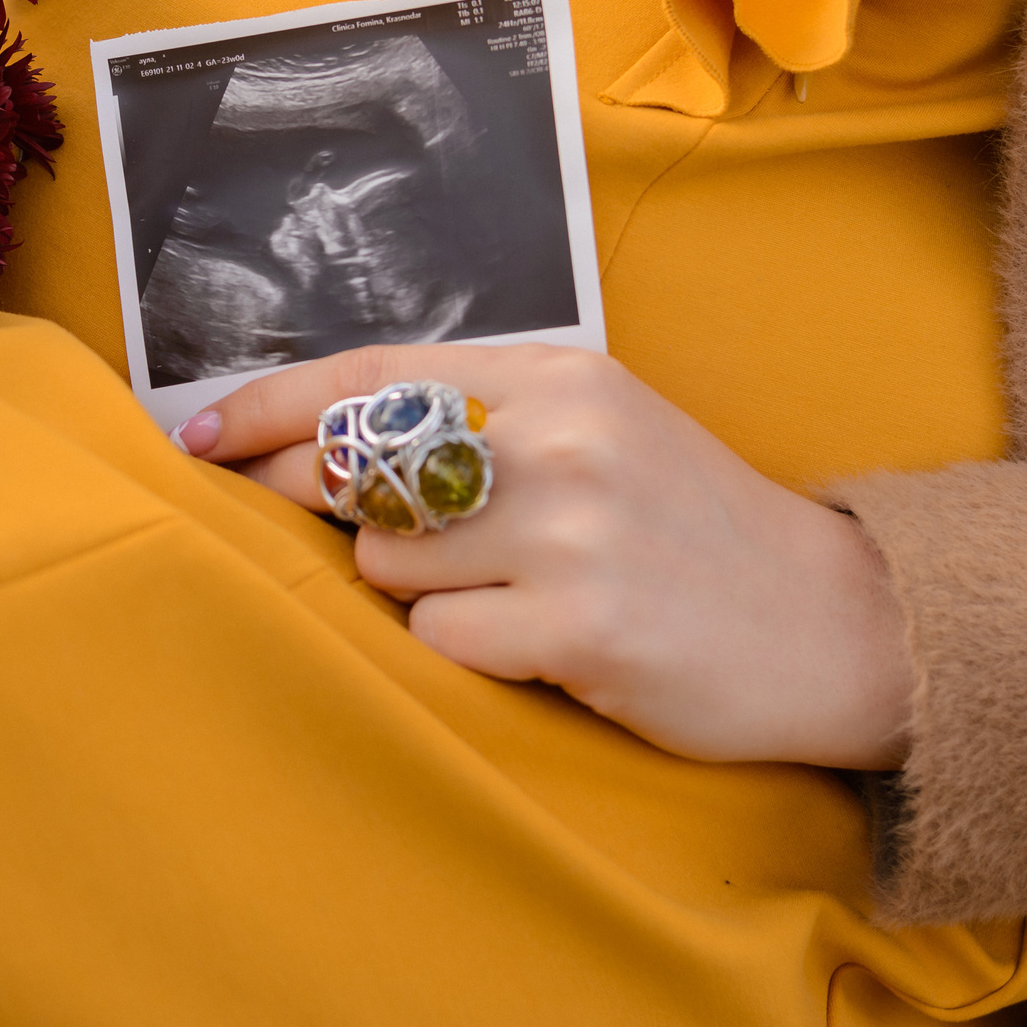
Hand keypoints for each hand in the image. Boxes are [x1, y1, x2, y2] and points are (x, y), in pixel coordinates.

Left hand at [172, 344, 916, 769]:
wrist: (831, 621)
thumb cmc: (691, 527)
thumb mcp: (600, 433)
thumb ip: (481, 426)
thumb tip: (322, 448)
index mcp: (556, 376)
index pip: (370, 375)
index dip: (267, 407)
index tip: (195, 437)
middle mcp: (557, 438)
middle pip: (356, 471)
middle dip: (325, 508)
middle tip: (351, 534)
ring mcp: (568, 532)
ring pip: (388, 565)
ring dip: (421, 592)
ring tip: (513, 596)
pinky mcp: (578, 627)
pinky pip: (440, 641)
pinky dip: (467, 650)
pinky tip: (542, 643)